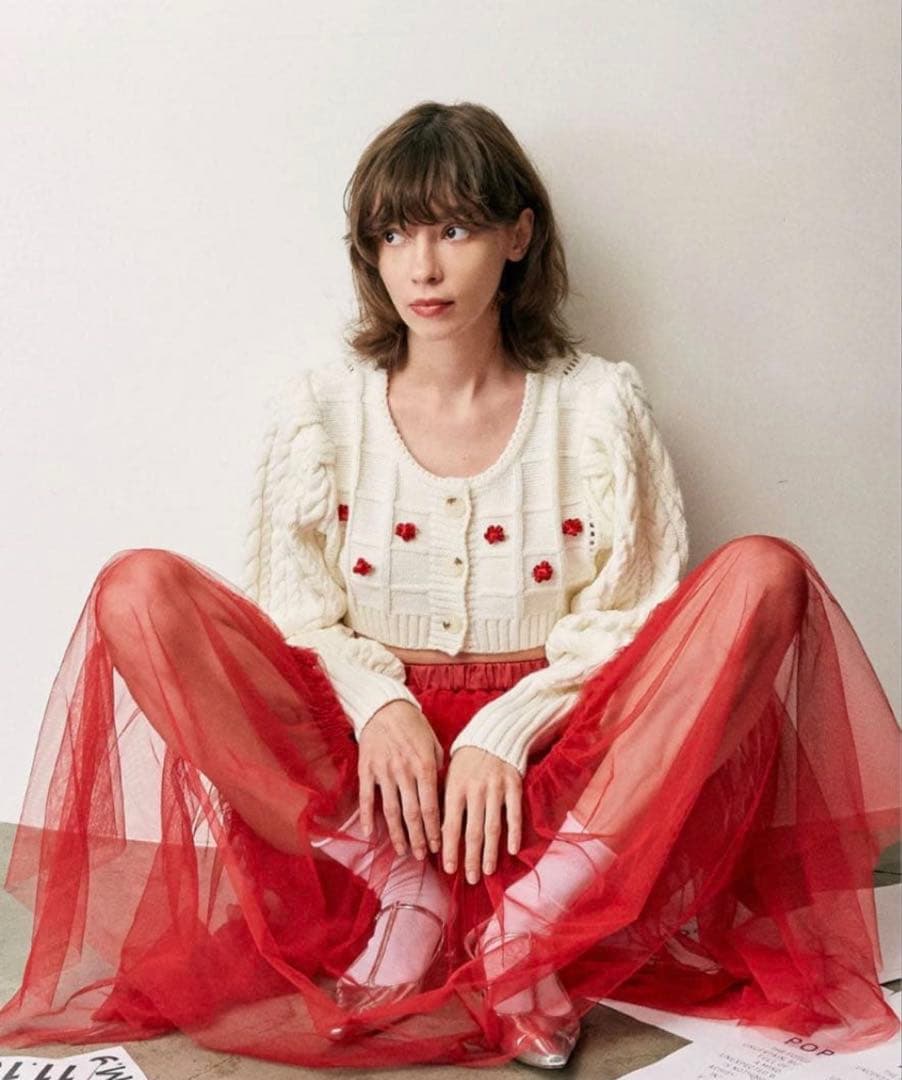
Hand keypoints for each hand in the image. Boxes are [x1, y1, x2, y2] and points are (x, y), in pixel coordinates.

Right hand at [357, 700, 443, 859]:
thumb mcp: (434, 744)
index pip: (431, 806)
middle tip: (421, 857)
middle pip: (412, 814)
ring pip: (390, 811)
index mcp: (425, 766)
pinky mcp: (366, 769)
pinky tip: (371, 835)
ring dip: (397, 834)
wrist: (385, 707)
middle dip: (418, 839)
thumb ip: (439, 769)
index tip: (437, 847)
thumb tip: (443, 795)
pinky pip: (366, 798)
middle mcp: (405, 772)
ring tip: (402, 852)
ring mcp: (384, 772)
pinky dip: (368, 818)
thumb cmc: (414, 726)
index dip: (434, 830)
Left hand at [441, 747, 521, 883]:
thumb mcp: (449, 776)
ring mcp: (495, 788)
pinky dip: (513, 832)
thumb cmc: (467, 759)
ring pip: (492, 826)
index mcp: (455, 788)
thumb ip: (445, 803)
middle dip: (470, 858)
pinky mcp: (513, 785)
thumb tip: (439, 835)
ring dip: (490, 852)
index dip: (449, 849)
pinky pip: (514, 813)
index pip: (450, 825)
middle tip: (470, 879)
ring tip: (487, 871)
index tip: (449, 870)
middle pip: (472, 831)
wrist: (494, 733)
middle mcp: (475, 790)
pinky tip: (511, 850)